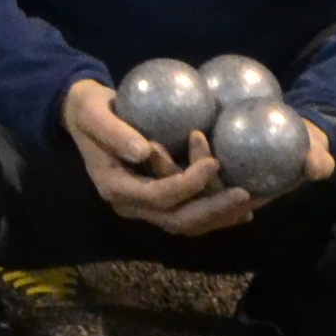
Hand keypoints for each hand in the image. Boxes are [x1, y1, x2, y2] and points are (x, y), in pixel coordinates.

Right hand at [62, 75, 249, 239]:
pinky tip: (241, 207)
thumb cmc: (90, 112)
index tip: (214, 163)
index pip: (158, 196)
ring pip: (187, 224)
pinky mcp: (156, 201)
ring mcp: (144, 207)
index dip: (188, 184)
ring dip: (220, 217)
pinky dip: (215, 213)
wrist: (83, 119)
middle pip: (177, 220)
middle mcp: (130, 205)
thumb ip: (114, 133)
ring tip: (252, 204)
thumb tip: (144, 151)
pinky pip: (188, 213)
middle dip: (213, 210)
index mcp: (115, 187)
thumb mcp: (94, 115)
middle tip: (245, 194)